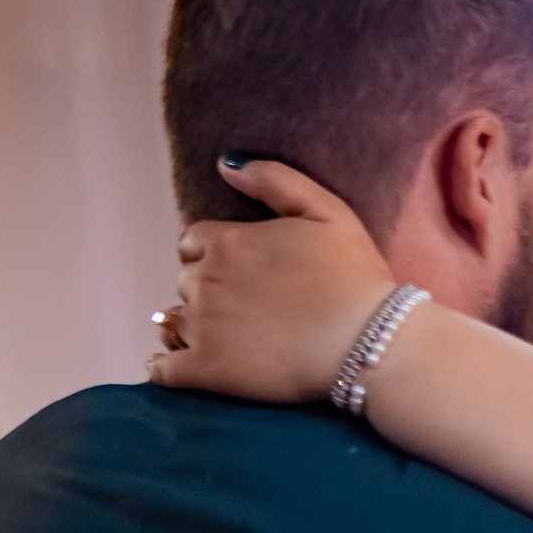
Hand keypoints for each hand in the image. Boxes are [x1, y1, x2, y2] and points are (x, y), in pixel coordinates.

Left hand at [149, 159, 399, 403]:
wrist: (367, 342)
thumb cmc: (354, 277)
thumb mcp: (325, 209)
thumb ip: (273, 179)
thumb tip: (226, 163)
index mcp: (228, 241)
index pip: (192, 241)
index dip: (214, 253)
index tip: (242, 271)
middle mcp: (206, 279)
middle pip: (185, 280)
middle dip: (208, 288)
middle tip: (246, 306)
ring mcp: (202, 326)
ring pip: (175, 321)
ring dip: (194, 326)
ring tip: (231, 337)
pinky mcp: (205, 369)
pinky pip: (165, 369)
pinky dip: (166, 366)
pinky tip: (181, 365)